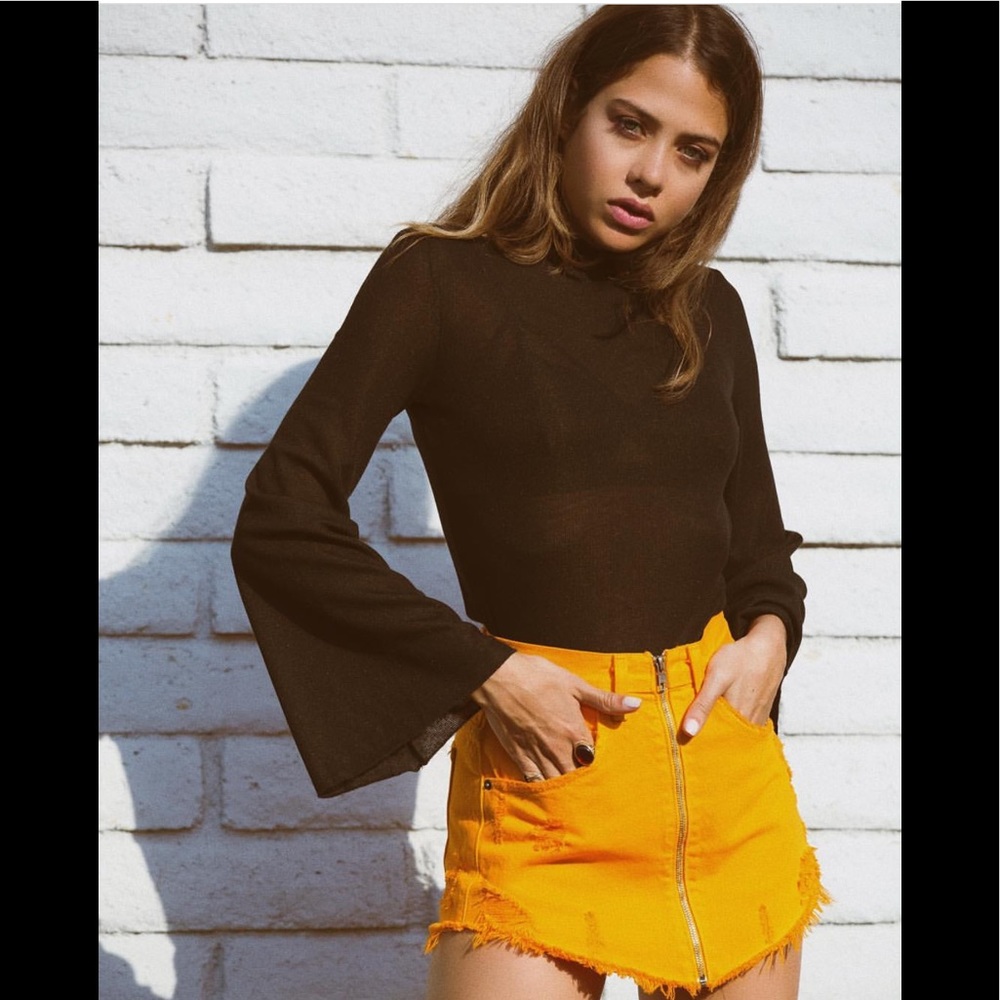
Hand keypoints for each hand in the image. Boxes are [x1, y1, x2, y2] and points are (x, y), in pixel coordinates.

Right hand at [471, 651, 641, 779]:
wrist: (499, 677)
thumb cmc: (537, 676)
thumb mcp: (575, 684)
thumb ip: (605, 700)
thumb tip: (635, 704)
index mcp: (574, 731)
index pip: (594, 760)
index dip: (599, 766)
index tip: (606, 772)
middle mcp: (557, 748)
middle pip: (576, 776)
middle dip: (584, 783)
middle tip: (594, 792)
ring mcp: (537, 754)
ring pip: (557, 783)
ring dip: (566, 789)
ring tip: (575, 797)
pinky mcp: (519, 756)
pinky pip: (534, 781)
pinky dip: (543, 789)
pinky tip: (549, 794)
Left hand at [680, 614, 786, 737]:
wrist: (768, 646)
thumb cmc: (741, 659)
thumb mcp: (716, 678)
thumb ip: (702, 705)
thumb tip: (688, 732)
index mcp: (737, 719)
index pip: (714, 740)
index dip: (699, 740)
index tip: (684, 741)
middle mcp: (749, 723)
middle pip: (726, 736)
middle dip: (710, 736)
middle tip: (693, 732)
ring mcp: (757, 717)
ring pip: (736, 731)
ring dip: (722, 729)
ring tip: (706, 723)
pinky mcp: (762, 711)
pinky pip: (745, 724)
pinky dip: (734, 723)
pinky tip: (725, 714)